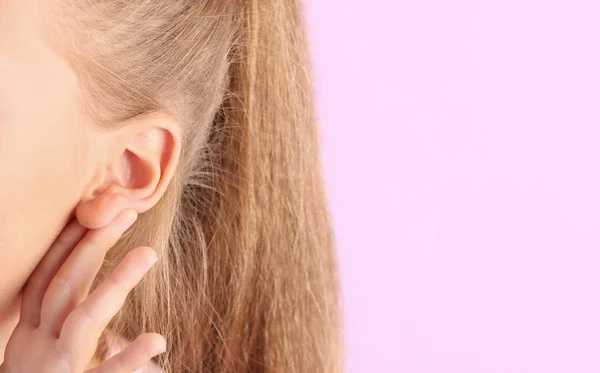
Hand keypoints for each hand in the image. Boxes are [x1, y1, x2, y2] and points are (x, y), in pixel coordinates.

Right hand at [0, 210, 165, 372]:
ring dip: (115, 285)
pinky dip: (128, 360)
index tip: (90, 211)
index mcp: (29, 338)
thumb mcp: (46, 359)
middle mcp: (36, 349)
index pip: (45, 280)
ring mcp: (54, 371)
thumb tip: (114, 320)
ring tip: (149, 253)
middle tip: (125, 212)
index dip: (65, 244)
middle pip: (62, 287)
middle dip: (91, 246)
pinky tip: (157, 340)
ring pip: (82, 322)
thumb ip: (70, 333)